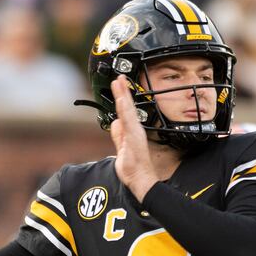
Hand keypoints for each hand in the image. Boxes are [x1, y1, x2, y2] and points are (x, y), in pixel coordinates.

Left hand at [109, 75, 158, 201]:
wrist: (140, 179)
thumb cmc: (133, 167)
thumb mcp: (121, 147)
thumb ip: (118, 135)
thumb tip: (115, 123)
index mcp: (131, 131)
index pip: (125, 110)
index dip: (122, 96)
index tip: (118, 83)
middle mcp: (134, 130)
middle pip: (127, 107)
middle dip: (123, 91)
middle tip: (119, 77)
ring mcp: (135, 133)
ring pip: (128, 111)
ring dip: (123, 96)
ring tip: (119, 83)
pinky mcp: (134, 138)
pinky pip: (129, 121)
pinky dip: (126, 110)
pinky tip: (123, 101)